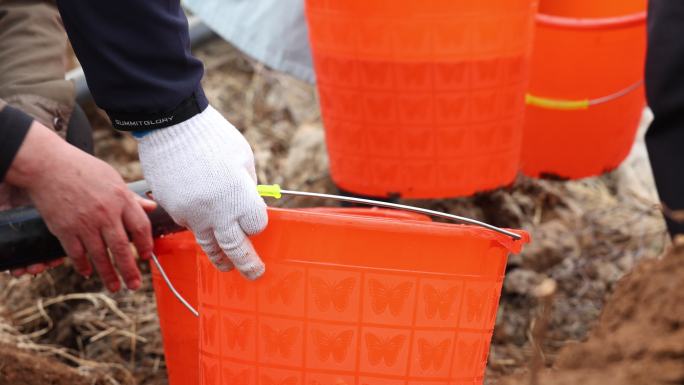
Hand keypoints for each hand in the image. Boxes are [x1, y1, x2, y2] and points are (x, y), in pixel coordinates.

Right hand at [5, 121, 156, 290]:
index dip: (146, 245)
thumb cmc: (83, 169)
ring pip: (100, 256)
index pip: (140, 228)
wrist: (48, 166)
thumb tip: (152, 208)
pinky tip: (88, 272)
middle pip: (121, 248)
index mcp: (121, 199)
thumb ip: (132, 198)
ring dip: (108, 274)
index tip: (147, 256)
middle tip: (135, 285)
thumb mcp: (113, 178)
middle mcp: (106, 214)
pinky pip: (77, 254)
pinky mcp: (65, 230)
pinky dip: (82, 265)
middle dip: (130, 269)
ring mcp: (85, 223)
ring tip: (115, 287)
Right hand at [137, 105, 267, 279]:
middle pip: (235, 248)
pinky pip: (188, 225)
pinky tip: (202, 222)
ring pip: (208, 244)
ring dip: (219, 257)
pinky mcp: (172, 210)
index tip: (255, 222)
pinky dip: (197, 227)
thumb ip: (248, 187)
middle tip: (254, 273)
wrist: (171, 125)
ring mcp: (192, 214)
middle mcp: (216, 212)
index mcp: (240, 198)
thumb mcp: (243, 159)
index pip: (256, 227)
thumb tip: (250, 204)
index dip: (257, 224)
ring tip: (226, 266)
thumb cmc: (214, 138)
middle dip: (246, 264)